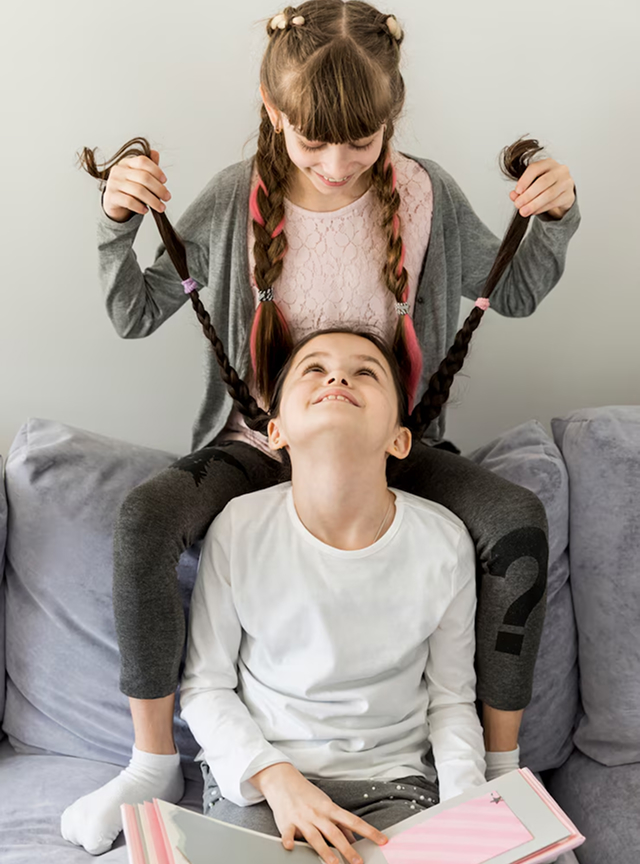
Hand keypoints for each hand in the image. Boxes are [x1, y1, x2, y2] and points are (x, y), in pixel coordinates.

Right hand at [102, 149, 170, 222]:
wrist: (113, 201)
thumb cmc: (128, 188)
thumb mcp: (138, 175)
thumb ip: (147, 166)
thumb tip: (155, 153)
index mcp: (127, 163)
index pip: (143, 161)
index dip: (156, 170)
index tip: (165, 180)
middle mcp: (119, 171)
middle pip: (143, 177)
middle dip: (159, 189)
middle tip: (167, 197)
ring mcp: (114, 183)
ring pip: (138, 191)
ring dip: (153, 201)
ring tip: (160, 207)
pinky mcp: (111, 196)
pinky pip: (129, 201)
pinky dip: (140, 207)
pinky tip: (146, 210)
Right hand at [250, 763, 387, 863]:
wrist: (283, 780)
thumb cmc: (306, 794)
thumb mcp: (326, 805)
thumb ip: (339, 823)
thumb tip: (354, 840)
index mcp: (329, 809)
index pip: (353, 821)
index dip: (369, 831)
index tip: (382, 840)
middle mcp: (318, 814)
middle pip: (335, 833)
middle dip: (348, 849)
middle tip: (359, 862)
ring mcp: (302, 818)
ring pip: (315, 836)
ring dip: (325, 851)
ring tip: (334, 863)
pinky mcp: (286, 822)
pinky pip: (288, 833)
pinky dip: (289, 840)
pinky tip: (291, 847)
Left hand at [509, 157, 574, 219]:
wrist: (562, 193)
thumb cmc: (545, 186)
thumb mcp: (531, 184)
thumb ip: (521, 190)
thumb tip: (513, 195)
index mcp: (548, 163)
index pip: (535, 168)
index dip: (525, 180)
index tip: (517, 191)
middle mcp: (560, 170)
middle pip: (543, 182)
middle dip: (528, 195)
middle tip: (518, 204)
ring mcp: (567, 182)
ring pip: (549, 194)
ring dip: (534, 204)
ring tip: (523, 211)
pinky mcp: (569, 195)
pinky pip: (554, 203)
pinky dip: (541, 208)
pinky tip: (533, 212)